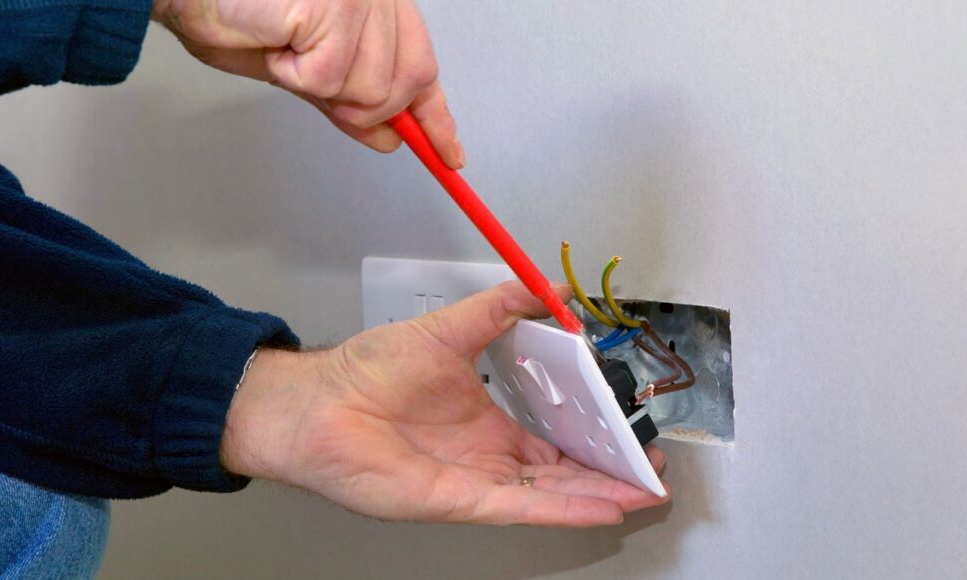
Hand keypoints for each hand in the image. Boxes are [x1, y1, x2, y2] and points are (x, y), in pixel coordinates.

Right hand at [152, 0, 463, 166]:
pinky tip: (279, 45)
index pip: (424, 70)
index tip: (450, 155)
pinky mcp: (336, 7)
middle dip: (364, 105)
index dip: (437, 120)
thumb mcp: (307, 73)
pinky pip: (332, 78)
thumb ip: (353, 103)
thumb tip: (391, 138)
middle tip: (316, 80)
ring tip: (289, 51)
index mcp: (379, 7)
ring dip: (322, 87)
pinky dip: (297, 75)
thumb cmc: (239, 18)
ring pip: (371, 89)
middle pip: (406, 86)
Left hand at [220, 282, 669, 526]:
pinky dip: (565, 508)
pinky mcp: (460, 500)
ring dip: (599, 492)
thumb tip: (548, 287)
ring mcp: (476, 480)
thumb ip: (500, 307)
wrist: (316, 402)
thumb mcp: (449, 328)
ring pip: (552, 492)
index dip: (594, 433)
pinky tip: (602, 506)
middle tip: (650, 466)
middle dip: (609, 470)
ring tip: (643, 490)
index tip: (627, 426)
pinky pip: (523, 507)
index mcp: (489, 418)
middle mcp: (487, 454)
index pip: (556, 434)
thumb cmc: (367, 370)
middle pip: (563, 470)